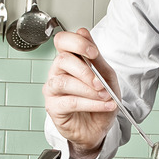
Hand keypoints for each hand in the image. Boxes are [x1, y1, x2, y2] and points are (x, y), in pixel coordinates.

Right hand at [43, 28, 119, 158]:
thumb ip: (96, 57)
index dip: (76, 43)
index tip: (94, 52)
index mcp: (69, 60)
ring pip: (64, 82)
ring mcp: (53, 89)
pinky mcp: (53, 107)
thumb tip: (84, 32)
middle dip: (86, 71)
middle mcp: (57, 72)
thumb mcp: (106, 76)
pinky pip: (70, 102)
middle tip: (101, 82)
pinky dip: (92, 103)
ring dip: (89, 89)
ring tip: (105, 95)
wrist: (98, 127)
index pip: (62, 41)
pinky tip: (104, 105)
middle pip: (63, 60)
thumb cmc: (100, 99)